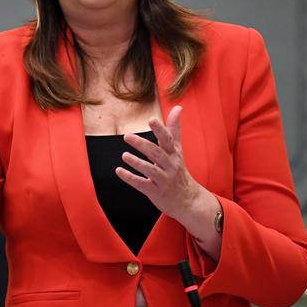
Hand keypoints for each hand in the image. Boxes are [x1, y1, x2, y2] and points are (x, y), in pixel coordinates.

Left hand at [116, 105, 201, 223]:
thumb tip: (178, 107)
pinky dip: (130, 178)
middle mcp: (170, 166)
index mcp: (173, 154)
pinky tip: (119, 171)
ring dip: (137, 163)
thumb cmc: (179, 170)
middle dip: (142, 144)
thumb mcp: (177, 150)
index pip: (167, 139)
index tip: (151, 119)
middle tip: (127, 136)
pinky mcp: (156, 192)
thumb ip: (174, 129)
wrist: (188, 200)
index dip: (160, 129)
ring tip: (124, 155)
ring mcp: (163, 180)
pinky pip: (142, 184)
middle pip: (156, 153)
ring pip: (150, 170)